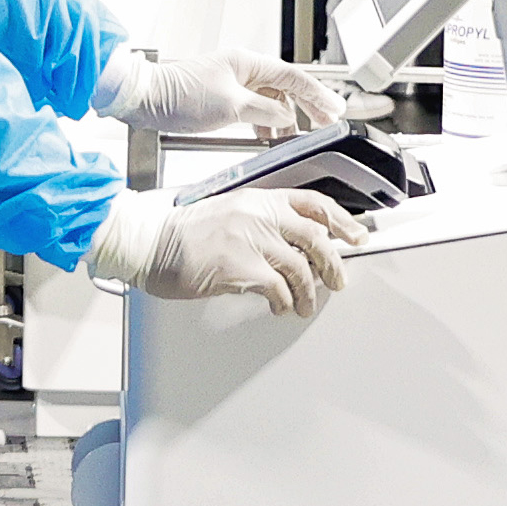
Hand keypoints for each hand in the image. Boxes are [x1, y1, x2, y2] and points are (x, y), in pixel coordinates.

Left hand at [101, 44, 352, 143]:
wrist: (144, 100)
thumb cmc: (178, 96)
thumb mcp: (229, 106)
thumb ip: (265, 111)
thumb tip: (286, 117)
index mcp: (246, 62)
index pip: (294, 76)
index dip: (318, 94)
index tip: (335, 109)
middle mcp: (242, 69)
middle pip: (286, 87)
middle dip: (307, 106)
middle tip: (326, 123)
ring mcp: (232, 83)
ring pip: (271, 99)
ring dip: (285, 118)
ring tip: (297, 136)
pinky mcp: (222, 98)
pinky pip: (254, 109)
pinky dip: (266, 122)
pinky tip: (269, 136)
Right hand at [124, 181, 363, 313]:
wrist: (151, 242)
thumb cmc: (182, 233)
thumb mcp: (227, 213)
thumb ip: (259, 222)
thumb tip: (290, 246)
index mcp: (258, 199)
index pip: (312, 203)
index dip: (341, 220)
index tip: (355, 234)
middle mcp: (259, 215)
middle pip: (316, 237)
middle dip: (333, 263)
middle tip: (337, 280)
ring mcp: (251, 239)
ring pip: (301, 268)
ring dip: (309, 293)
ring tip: (305, 305)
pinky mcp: (241, 266)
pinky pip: (278, 289)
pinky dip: (284, 302)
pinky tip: (280, 307)